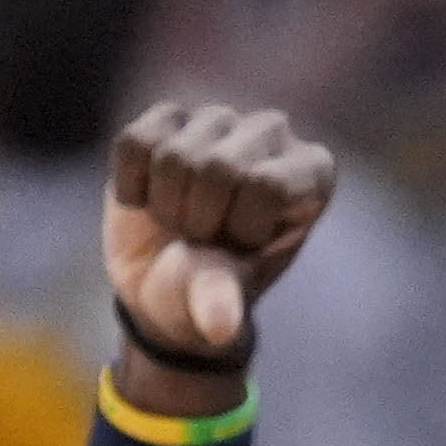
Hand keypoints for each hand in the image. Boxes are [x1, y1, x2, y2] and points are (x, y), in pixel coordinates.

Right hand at [104, 103, 335, 392]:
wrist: (166, 283)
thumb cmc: (214, 288)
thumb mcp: (221, 299)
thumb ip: (222, 302)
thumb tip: (218, 327)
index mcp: (314, 171)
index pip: (266, 185)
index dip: (240, 228)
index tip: (242, 247)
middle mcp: (273, 134)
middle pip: (216, 167)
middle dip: (197, 220)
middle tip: (203, 239)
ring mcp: (221, 120)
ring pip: (174, 155)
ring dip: (165, 206)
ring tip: (180, 221)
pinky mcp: (168, 118)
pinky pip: (134, 143)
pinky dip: (131, 184)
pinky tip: (147, 199)